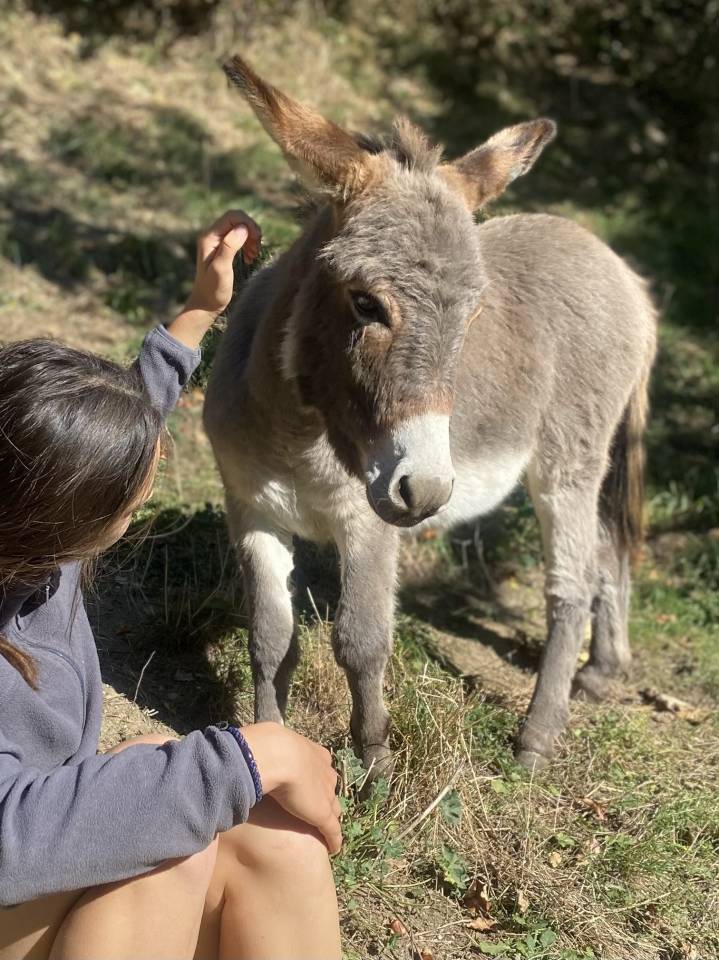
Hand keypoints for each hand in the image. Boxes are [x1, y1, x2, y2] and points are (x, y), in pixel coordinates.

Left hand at [185, 208, 261, 315]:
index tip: (257, 239)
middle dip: (251, 230)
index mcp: (209, 237)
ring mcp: (217, 242)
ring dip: (251, 238)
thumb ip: (230, 247)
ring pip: (239, 228)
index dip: (248, 223)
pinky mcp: (222, 249)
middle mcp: (211, 236)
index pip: (232, 216)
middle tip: (257, 248)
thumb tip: (242, 228)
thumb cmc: (213, 290)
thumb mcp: (221, 269)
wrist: (205, 304)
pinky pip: (238, 238)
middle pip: (236, 220)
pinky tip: (250, 257)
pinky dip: (248, 244)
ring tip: (254, 255)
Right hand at [241, 723, 341, 853]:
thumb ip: (269, 752)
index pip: (322, 770)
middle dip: (326, 798)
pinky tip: (333, 848)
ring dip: (330, 818)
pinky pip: (332, 830)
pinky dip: (334, 839)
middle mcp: (325, 773)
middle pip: (330, 789)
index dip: (318, 780)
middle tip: (316, 807)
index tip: (311, 786)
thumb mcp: (272, 745)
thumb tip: (253, 754)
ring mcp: (326, 794)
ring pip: (333, 809)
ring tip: (325, 829)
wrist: (278, 756)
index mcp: (316, 755)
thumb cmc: (271, 747)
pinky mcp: (323, 814)